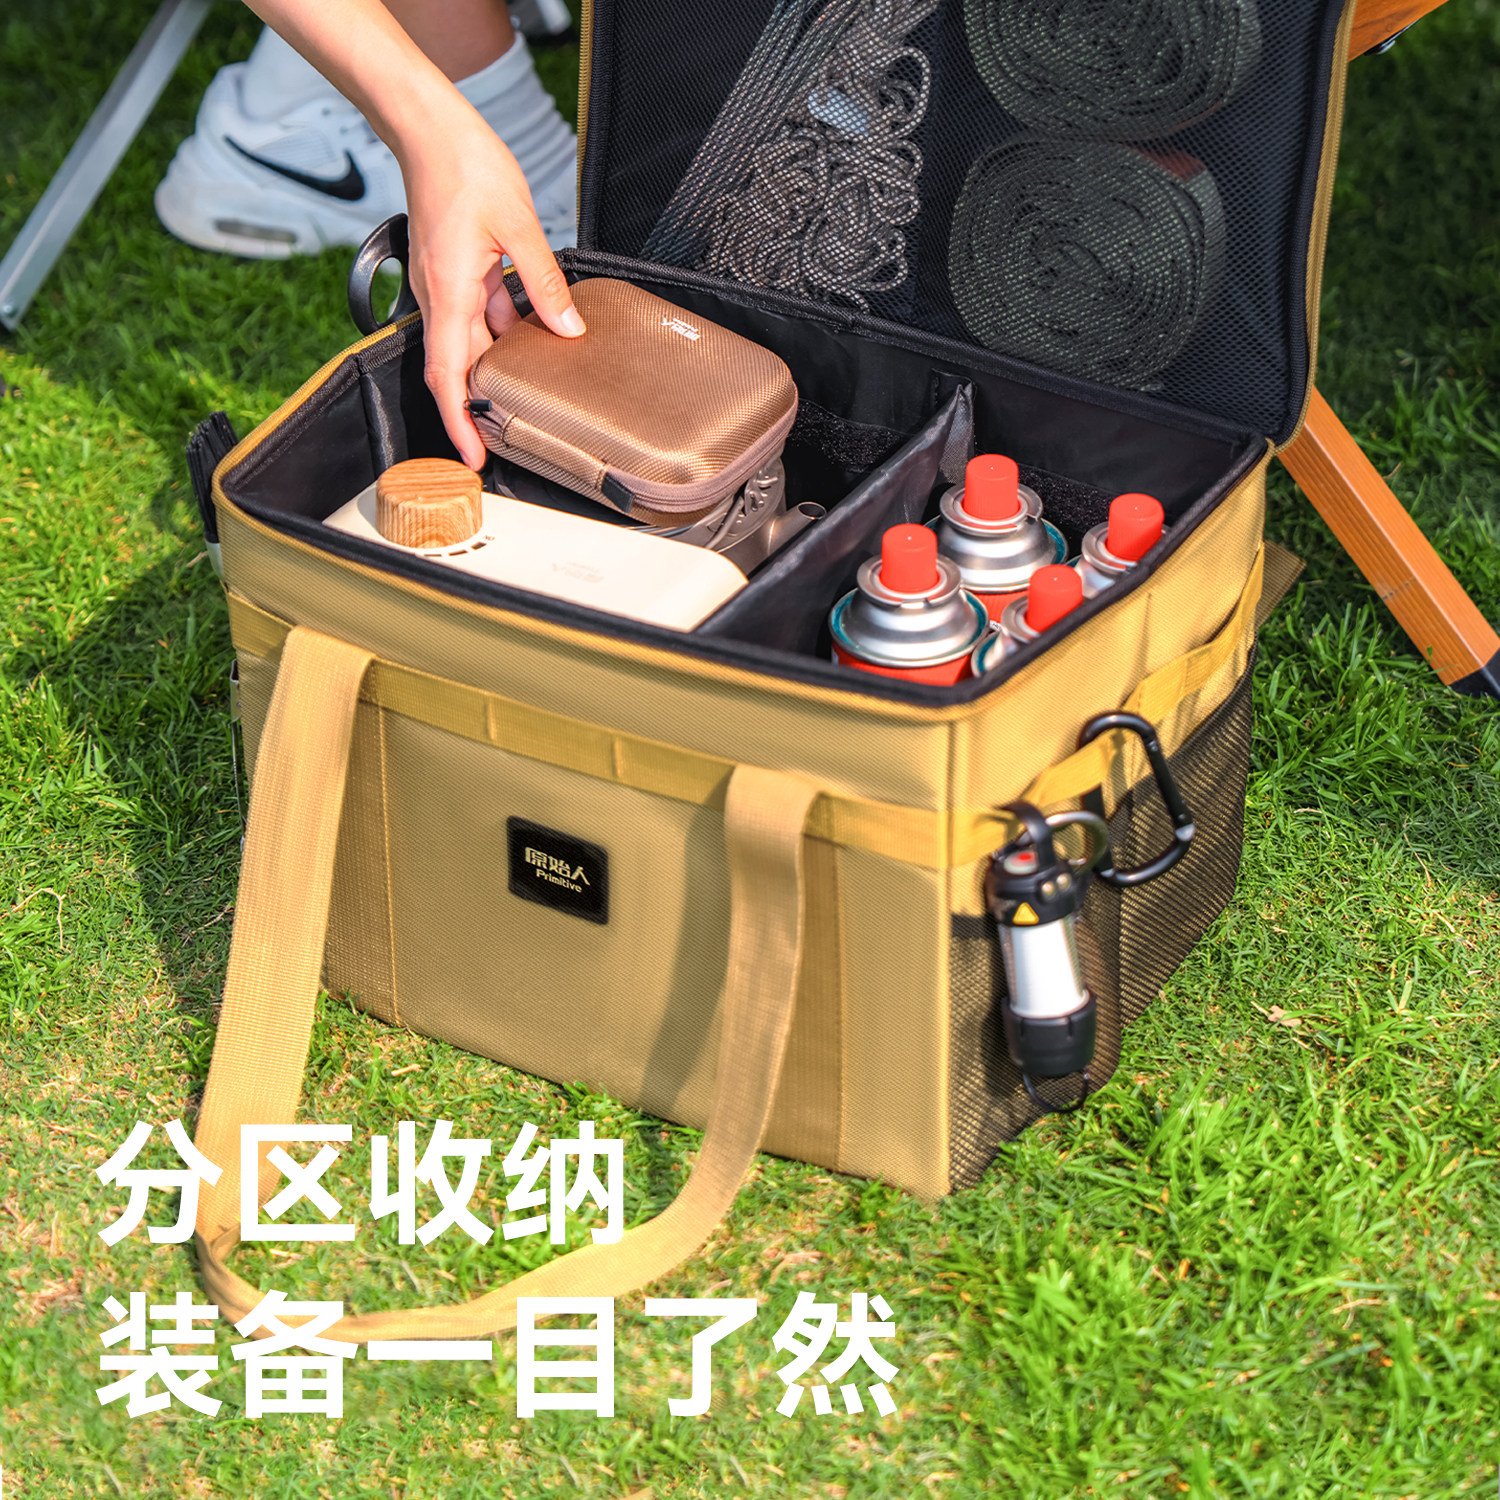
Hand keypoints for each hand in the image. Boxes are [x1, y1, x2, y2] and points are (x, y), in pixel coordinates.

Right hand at [396, 108, 584, 468]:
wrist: (430, 126)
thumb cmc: (464, 165)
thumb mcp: (518, 226)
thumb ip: (544, 282)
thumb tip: (569, 328)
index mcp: (449, 294)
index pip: (448, 376)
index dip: (458, 422)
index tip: (472, 456)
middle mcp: (441, 297)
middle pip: (459, 368)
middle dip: (481, 406)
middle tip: (508, 437)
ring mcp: (445, 285)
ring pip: (473, 341)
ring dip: (498, 366)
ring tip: (532, 390)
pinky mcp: (455, 270)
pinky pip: (480, 313)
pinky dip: (504, 329)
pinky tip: (536, 332)